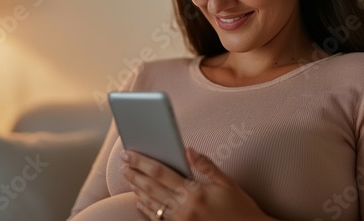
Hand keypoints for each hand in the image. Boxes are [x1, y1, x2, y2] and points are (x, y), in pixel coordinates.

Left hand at [121, 147, 277, 220]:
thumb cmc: (240, 208)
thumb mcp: (227, 183)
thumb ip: (206, 165)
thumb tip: (188, 149)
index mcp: (195, 192)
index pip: (161, 172)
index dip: (142, 162)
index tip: (130, 154)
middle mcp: (184, 208)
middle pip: (151, 187)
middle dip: (135, 173)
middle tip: (123, 163)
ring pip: (151, 204)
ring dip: (137, 189)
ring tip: (128, 177)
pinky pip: (157, 219)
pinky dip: (146, 210)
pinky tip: (139, 201)